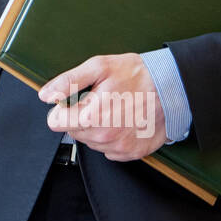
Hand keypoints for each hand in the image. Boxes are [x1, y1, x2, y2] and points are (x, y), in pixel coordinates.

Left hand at [38, 53, 166, 161]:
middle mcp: (104, 137)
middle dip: (79, 116)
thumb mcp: (99, 67)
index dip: (61, 108)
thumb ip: (68, 82)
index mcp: (91, 116)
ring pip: (90, 141)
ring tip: (114, 107)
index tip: (73, 99)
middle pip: (72, 132)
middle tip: (99, 99)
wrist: (174, 88)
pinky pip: (108, 149)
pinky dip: (111, 135)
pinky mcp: (131, 153)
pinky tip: (123, 119)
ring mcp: (118, 147)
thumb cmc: (138, 75)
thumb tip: (45, 95)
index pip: (55, 122)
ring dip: (95, 126)